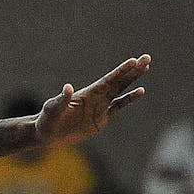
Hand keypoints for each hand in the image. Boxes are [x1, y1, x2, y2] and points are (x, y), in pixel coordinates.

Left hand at [33, 54, 150, 146]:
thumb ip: (61, 99)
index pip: (108, 80)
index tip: (134, 61)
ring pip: (120, 90)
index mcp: (87, 94)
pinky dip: (129, 99)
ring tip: (145, 68)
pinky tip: (140, 91)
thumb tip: (67, 87)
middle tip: (147, 58)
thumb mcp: (52, 109)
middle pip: (118, 81)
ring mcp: (99, 107)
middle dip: (132, 71)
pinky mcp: (100, 119)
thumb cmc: (46, 120)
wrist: (47, 135)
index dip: (121, 71)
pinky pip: (118, 106)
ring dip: (132, 80)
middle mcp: (95, 97)